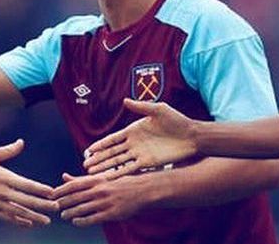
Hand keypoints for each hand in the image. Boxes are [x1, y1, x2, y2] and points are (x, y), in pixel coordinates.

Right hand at [0, 139, 58, 227]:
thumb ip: (8, 150)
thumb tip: (21, 142)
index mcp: (3, 177)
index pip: (27, 185)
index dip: (41, 189)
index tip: (53, 192)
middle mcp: (1, 191)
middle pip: (26, 201)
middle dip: (43, 205)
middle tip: (57, 208)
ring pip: (19, 213)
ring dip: (34, 217)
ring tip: (47, 221)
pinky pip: (7, 218)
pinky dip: (19, 222)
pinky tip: (29, 223)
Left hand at [53, 172, 149, 226]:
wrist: (141, 191)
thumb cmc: (118, 184)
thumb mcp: (99, 179)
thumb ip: (80, 180)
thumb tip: (64, 177)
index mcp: (95, 180)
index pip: (73, 185)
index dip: (61, 190)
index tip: (51, 195)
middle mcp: (99, 190)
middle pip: (76, 197)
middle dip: (63, 203)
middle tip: (54, 207)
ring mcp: (105, 202)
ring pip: (83, 209)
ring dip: (71, 213)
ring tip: (63, 215)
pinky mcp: (112, 213)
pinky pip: (93, 218)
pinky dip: (83, 221)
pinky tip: (76, 222)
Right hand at [82, 99, 197, 177]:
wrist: (193, 136)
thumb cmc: (177, 120)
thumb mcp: (158, 110)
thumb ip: (141, 106)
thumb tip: (126, 100)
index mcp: (133, 131)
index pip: (112, 139)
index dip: (100, 145)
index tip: (88, 150)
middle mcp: (134, 144)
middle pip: (112, 153)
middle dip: (98, 159)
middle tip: (85, 165)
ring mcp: (140, 154)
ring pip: (118, 162)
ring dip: (105, 168)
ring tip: (92, 173)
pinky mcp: (149, 163)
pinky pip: (131, 169)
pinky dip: (120, 174)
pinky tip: (110, 178)